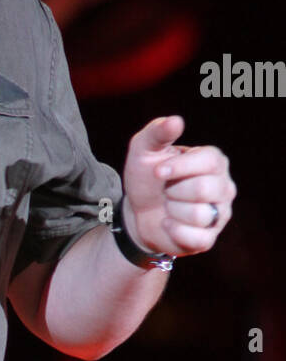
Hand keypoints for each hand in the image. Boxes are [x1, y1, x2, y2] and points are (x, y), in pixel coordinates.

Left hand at [121, 115, 235, 256]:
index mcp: (214, 161)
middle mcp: (224, 187)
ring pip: (198, 215)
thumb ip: (158, 133)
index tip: (157, 172)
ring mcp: (220, 214)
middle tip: (166, 191)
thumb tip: (176, 121)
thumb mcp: (144, 150)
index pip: (210, 161)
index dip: (179, 167)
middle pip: (203, 189)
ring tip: (169, 206)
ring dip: (172, 211)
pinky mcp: (209, 238)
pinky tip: (168, 224)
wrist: (137, 211)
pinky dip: (174, 231)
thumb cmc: (146, 176)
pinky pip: (197, 238)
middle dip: (173, 191)